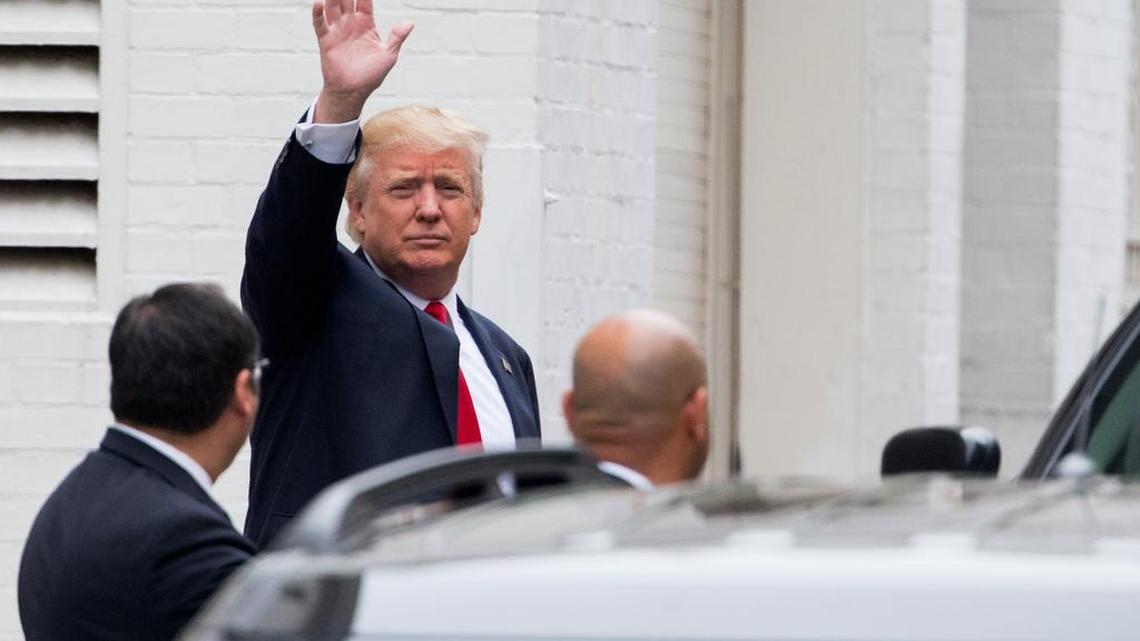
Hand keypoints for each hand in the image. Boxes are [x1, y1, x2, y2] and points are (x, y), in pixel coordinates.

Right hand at [311, 0, 412, 122]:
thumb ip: (397, 37)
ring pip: (332, 6)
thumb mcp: (388, 55)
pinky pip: (320, 24)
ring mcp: (337, 30)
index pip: (365, 1)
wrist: (353, 91)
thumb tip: (410, 23)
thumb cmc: (372, 75)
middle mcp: (350, 23)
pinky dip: (318, 13)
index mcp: (366, 24)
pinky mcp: (326, 40)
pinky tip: (318, 2)